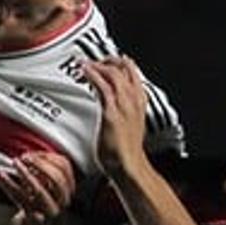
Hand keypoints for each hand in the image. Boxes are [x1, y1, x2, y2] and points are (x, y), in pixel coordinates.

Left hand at [0, 150, 75, 224]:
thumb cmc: (37, 203)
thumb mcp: (42, 184)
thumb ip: (40, 169)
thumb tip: (27, 154)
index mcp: (67, 189)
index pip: (64, 167)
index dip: (48, 157)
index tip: (33, 153)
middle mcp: (62, 200)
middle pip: (57, 179)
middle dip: (39, 164)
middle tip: (24, 157)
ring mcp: (50, 211)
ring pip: (40, 190)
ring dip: (25, 174)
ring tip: (14, 163)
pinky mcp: (34, 219)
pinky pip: (21, 200)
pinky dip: (9, 185)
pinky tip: (0, 175)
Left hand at [83, 56, 150, 179]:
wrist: (129, 165)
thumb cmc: (126, 151)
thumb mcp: (129, 126)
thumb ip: (124, 114)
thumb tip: (115, 110)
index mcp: (140, 103)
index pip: (134, 74)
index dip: (124, 64)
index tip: (113, 59)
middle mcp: (134, 100)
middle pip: (125, 69)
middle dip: (110, 60)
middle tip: (96, 58)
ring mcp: (124, 104)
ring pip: (113, 73)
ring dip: (98, 64)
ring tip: (86, 62)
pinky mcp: (111, 111)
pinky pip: (102, 85)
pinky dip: (93, 73)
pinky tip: (85, 70)